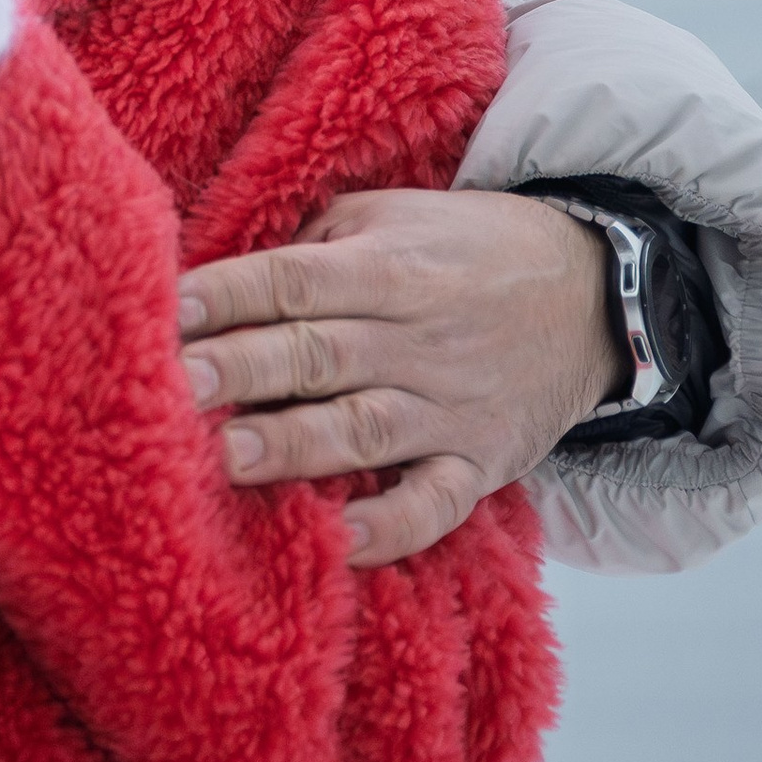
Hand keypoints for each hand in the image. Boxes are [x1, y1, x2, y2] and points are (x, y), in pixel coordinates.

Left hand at [180, 187, 626, 566]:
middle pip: (316, 354)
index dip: (230, 294)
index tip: (166, 311)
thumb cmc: (462, 251)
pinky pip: (436, 504)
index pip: (295, 279)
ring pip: (363, 429)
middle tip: (172, 388)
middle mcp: (415, 338)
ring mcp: (449, 406)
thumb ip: (311, 247)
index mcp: (386, 267)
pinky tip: (341, 543)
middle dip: (242, 371)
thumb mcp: (390, 218)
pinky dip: (393, 527)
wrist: (594, 294)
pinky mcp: (480, 463)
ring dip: (294, 446)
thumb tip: (215, 281)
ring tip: (226, 458)